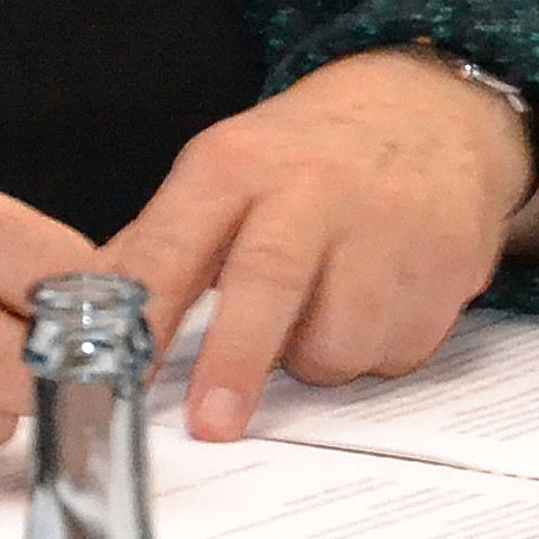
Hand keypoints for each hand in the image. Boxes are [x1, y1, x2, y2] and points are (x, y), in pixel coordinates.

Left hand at [100, 48, 534, 443]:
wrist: (430, 113)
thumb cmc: (305, 158)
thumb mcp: (221, 171)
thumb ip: (162, 243)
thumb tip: (90, 312)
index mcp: (233, 165)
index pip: (173, 244)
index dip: (142, 314)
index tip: (117, 372)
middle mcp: (311, 192)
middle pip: (266, 282)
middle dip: (234, 362)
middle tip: (210, 424)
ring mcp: (388, 229)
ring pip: (338, 340)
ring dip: (315, 358)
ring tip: (313, 314)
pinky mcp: (449, 268)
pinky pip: (397, 352)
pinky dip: (373, 351)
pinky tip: (373, 303)